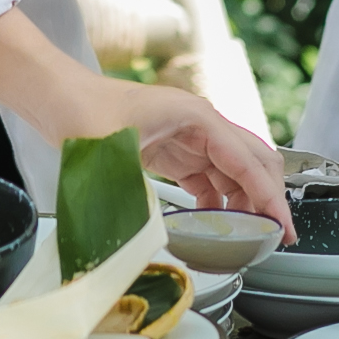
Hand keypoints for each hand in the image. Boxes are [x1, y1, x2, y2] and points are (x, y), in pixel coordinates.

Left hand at [55, 72, 290, 233]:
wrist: (56, 97)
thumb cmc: (82, 112)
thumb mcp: (113, 157)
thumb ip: (138, 197)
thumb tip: (158, 241)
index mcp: (197, 117)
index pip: (248, 162)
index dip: (269, 198)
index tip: (282, 229)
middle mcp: (200, 124)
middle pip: (253, 161)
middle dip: (268, 198)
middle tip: (275, 237)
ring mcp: (188, 136)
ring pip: (233, 171)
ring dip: (244, 202)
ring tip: (247, 237)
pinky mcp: (173, 149)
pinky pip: (208, 177)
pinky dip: (218, 200)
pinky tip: (214, 222)